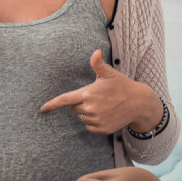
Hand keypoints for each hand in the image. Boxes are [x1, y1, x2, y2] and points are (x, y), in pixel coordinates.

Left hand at [39, 49, 159, 134]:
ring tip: (103, 106)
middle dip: (81, 103)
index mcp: (88, 93)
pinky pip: (89, 127)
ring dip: (88, 114)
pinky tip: (105, 115)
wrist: (139, 103)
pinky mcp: (102, 130)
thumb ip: (98, 64)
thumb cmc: (122, 85)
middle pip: (75, 109)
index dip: (52, 105)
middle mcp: (90, 108)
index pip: (65, 99)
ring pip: (82, 119)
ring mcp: (96, 120)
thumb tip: (96, 51)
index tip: (42, 109)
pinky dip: (93, 123)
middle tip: (97, 98)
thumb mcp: (110, 73)